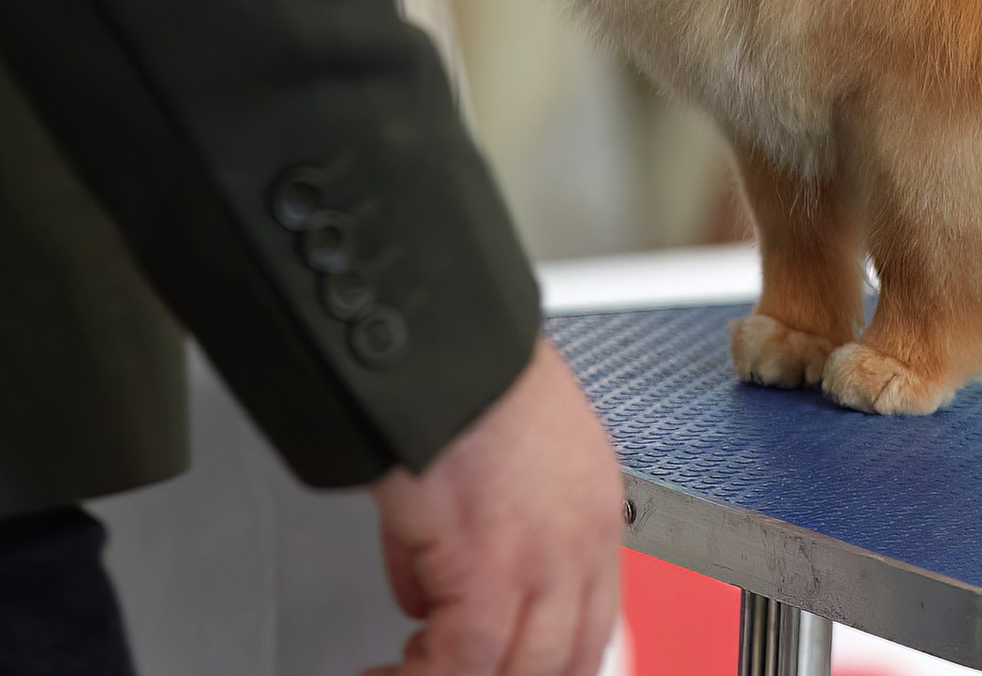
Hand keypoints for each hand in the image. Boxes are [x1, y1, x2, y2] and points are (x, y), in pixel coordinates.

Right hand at [363, 339, 623, 675]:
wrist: (441, 340)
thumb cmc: (462, 373)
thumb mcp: (504, 454)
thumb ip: (490, 532)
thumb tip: (434, 588)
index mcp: (594, 508)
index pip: (591, 621)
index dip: (548, 660)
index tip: (507, 665)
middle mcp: (584, 541)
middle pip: (565, 658)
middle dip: (508, 675)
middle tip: (451, 669)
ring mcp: (543, 562)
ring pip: (518, 671)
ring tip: (408, 672)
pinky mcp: (486, 572)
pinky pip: (457, 666)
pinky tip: (386, 673)